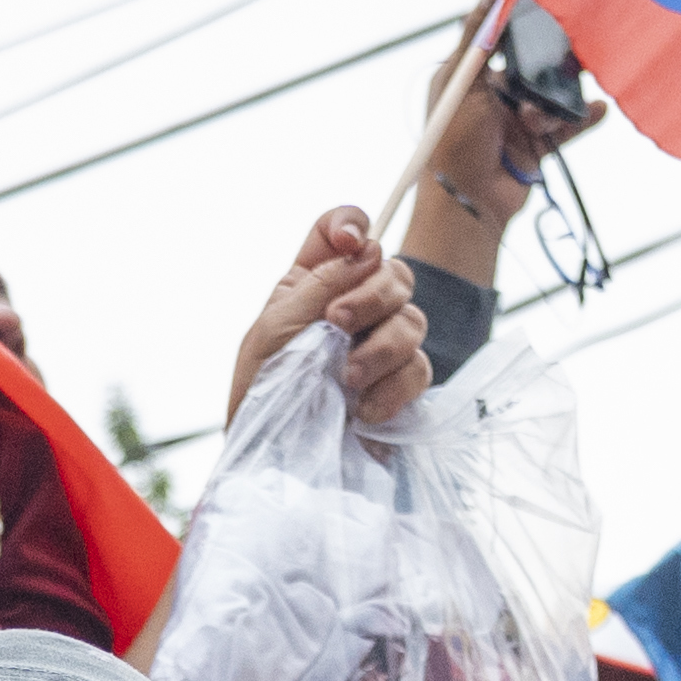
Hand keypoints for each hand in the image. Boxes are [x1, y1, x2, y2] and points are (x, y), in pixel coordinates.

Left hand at [229, 208, 428, 428]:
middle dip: (370, 295)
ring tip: (347, 378)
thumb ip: (321, 283)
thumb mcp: (276, 327)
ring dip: (382, 346)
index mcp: (316, 281)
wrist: (274, 456)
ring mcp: (380, 346)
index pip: (345, 230)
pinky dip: (394, 387)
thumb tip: (368, 249)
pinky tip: (362, 409)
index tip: (347, 242)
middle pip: (393, 272)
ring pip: (413, 321)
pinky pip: (419, 370)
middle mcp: (354, 306)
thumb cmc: (261, 390)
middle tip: (337, 324)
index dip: (352, 224)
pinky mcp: (398, 387)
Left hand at [427, 0, 598, 205]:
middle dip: (546, 68)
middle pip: (530, 68)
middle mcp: (493, 96)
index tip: (542, 9)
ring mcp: (515, 121)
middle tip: (568, 55)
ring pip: (548, 97)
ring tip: (535, 123)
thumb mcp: (461, 84)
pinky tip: (597, 108)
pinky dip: (581, 118)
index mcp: (469, 78)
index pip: (498, 40)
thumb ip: (477, 39)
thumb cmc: (454, 144)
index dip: (517, 26)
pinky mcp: (535, 146)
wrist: (468, 205)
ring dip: (550, 107)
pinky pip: (564, 125)